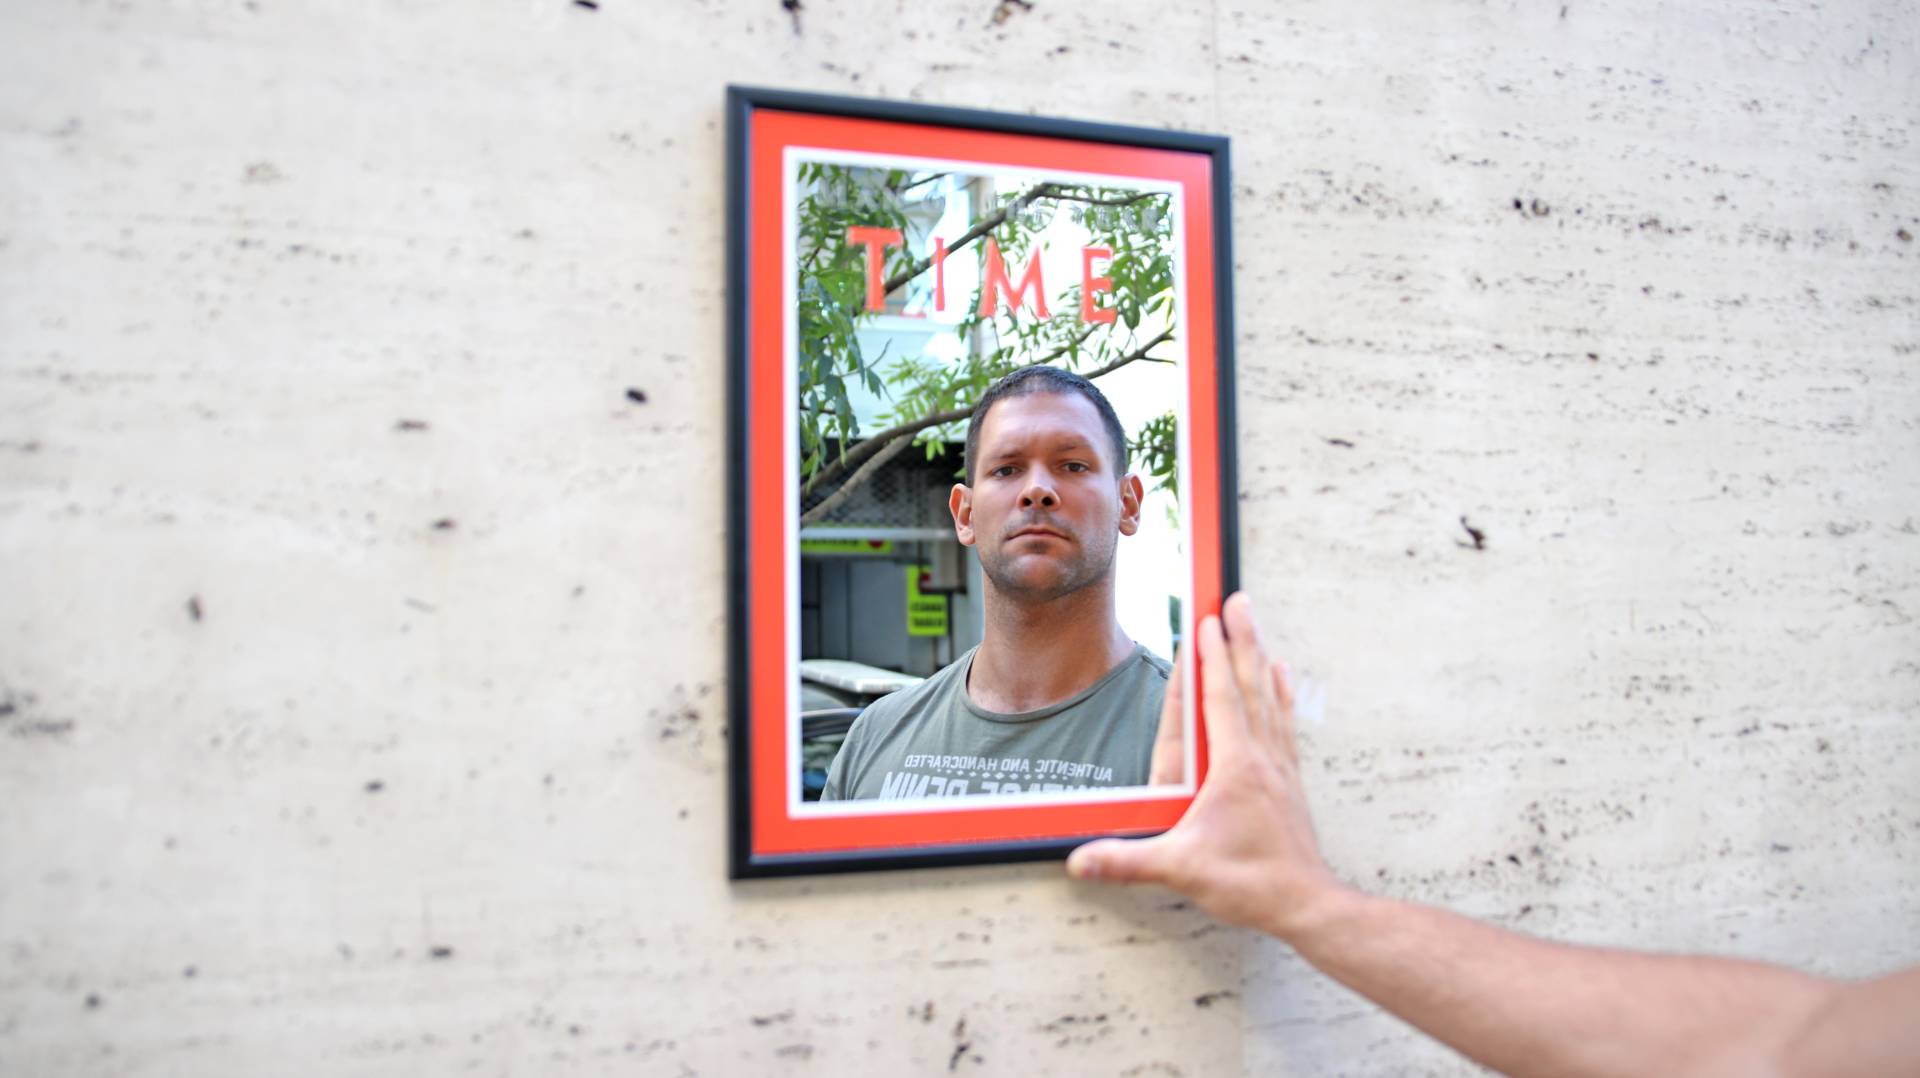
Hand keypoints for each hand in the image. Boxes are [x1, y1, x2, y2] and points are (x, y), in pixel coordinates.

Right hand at [1068, 592, 1347, 941]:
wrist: (1308, 905)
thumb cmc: (1252, 885)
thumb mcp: (1182, 870)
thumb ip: (1127, 861)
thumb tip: (1079, 859)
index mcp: (1235, 769)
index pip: (1219, 700)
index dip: (1211, 658)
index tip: (1205, 620)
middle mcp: (1261, 758)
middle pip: (1249, 684)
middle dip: (1241, 638)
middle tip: (1236, 598)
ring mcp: (1279, 767)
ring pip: (1269, 697)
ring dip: (1259, 656)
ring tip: (1254, 622)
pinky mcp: (1289, 780)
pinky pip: (1284, 722)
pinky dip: (1281, 693)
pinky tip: (1281, 675)